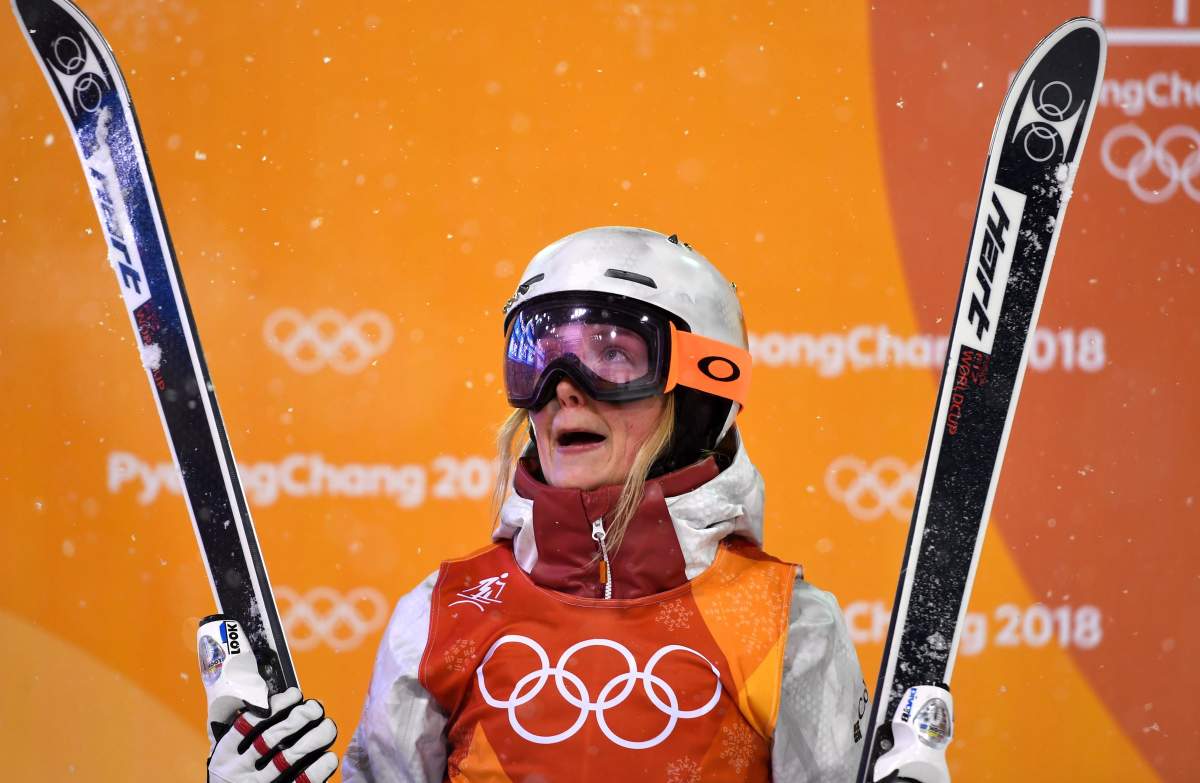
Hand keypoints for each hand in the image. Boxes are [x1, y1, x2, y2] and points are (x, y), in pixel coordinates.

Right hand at [207, 687, 337, 782]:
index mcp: (225, 753)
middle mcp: (239, 769)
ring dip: (313, 738)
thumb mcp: (230, 754)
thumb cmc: (237, 774)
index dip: (275, 706)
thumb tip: (279, 703)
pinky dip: (318, 768)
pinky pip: (301, 781)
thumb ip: (246, 732)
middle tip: (315, 708)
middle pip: (271, 738)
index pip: (248, 723)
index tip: (294, 695)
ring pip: (289, 758)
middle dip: (298, 718)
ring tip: (327, 726)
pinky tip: (328, 757)